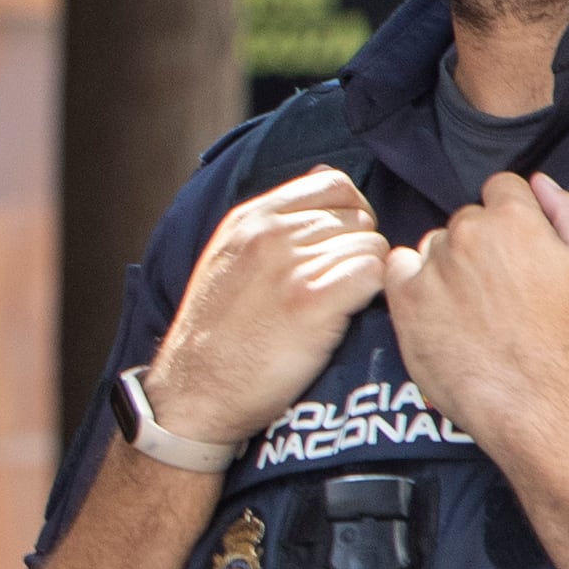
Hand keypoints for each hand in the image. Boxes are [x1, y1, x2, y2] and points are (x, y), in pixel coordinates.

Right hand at [145, 164, 393, 446]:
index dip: (351, 214)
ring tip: (340, 306)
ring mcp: (290, 266)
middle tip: (340, 286)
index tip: (341, 246)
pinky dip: (374, 295)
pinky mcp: (312, 302)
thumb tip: (324, 177)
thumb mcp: (228, 257)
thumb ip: (273, 221)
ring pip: (371, 246)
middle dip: (359, 249)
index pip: (333, 183)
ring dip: (366, 276)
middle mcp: (270, 233)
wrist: (195, 391)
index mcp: (250, 218)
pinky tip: (350, 315)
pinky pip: (373, 274)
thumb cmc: (216, 333)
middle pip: (358, 217)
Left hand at [384, 172, 568, 443]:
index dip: (515, 214)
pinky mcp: (404, 298)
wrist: (531, 396)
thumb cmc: (567, 339)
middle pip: (469, 219)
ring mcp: (431, 265)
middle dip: (484, 242)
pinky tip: (439, 305)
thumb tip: (544, 184)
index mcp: (514, 220)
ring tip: (475, 305)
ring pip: (435, 244)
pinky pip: (398, 268)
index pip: (503, 187)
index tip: (520, 245)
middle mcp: (466, 234)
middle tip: (503, 284)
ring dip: (449, 262)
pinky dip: (414, 280)